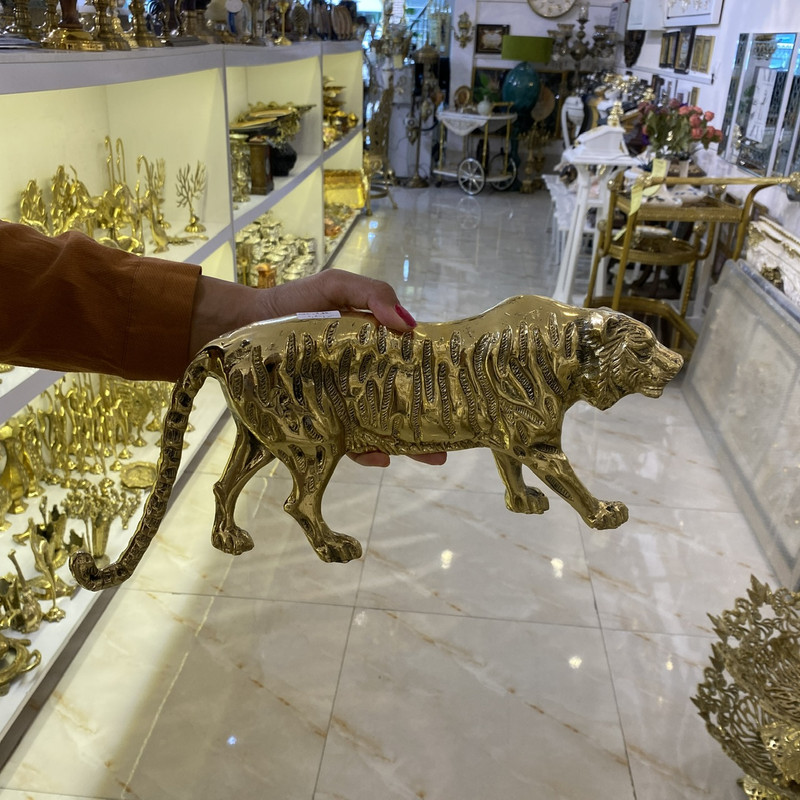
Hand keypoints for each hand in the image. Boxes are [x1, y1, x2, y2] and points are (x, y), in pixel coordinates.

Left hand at [190, 269, 446, 468]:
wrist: (242, 326)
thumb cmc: (292, 304)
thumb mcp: (335, 286)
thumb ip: (372, 294)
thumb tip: (409, 324)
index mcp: (373, 351)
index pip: (411, 369)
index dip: (435, 383)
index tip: (460, 395)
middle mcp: (361, 381)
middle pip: (401, 406)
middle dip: (427, 427)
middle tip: (448, 446)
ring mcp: (340, 404)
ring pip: (379, 429)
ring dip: (404, 445)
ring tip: (428, 456)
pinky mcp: (316, 423)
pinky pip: (343, 444)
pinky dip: (364, 453)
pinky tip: (381, 456)